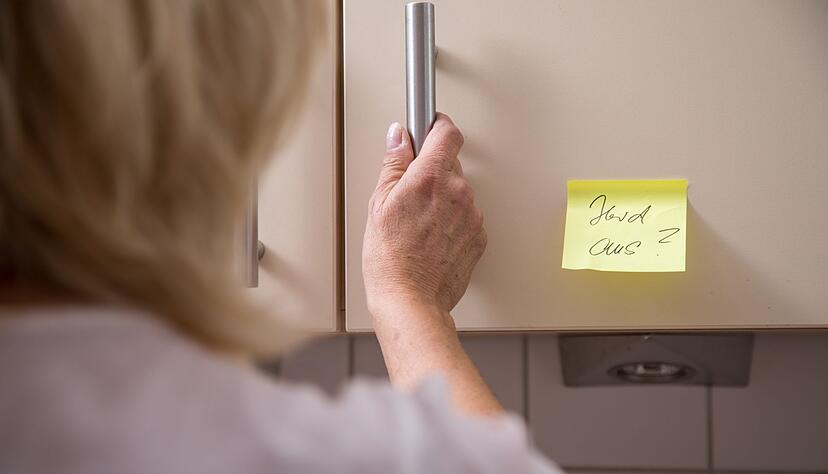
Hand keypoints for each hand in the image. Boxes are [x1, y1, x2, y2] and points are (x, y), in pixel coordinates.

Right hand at [362, 113, 486, 316]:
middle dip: (432, 172)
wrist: (411, 300)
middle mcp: (457, 192)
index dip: (438, 126)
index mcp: (430, 178)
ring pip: (459, 192)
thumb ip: (394, 164)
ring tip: (419, 224)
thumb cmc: (390, 259)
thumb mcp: (379, 204)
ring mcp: (472, 215)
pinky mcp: (479, 236)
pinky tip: (431, 237)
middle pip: (451, 164)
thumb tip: (399, 137)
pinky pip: (467, 216)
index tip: (429, 127)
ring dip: (443, 199)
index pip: (447, 133)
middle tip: (410, 193)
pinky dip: (453, 221)